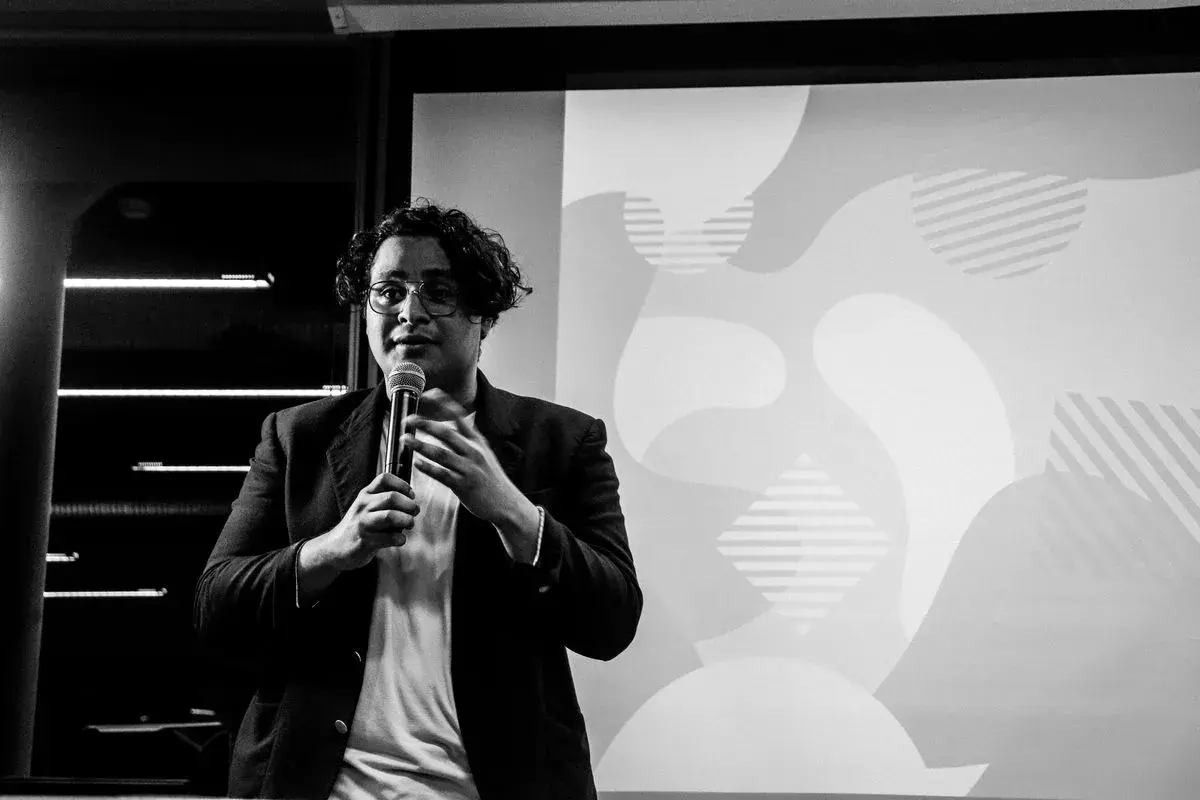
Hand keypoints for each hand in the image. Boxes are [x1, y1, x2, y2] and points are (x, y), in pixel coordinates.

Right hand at [319, 471, 419, 571]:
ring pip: (390, 516)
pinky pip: (389, 538)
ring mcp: (363, 523)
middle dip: (409, 505)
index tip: (411, 495)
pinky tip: (400, 540)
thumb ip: (384, 499)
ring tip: (409, 524)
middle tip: (415, 512)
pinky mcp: (365, 541)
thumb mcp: (366, 506)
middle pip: (392, 497)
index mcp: (366, 494)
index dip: (402, 484)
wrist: (335, 547)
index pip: (384, 478)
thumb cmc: (358, 525)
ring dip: (406, 520)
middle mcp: (363, 506)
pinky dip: (400, 539)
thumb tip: (411, 498)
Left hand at [403, 389, 528, 528]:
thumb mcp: (485, 455)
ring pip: (441, 453)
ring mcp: (469, 469)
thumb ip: (469, 443)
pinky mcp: (464, 485)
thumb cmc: (492, 480)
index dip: (445, 404)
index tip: (430, 393)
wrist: (507, 503)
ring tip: (405, 439)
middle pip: (447, 433)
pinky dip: (428, 468)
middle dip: (426, 424)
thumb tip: (452, 429)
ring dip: (420, 445)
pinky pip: (442, 474)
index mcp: (478, 442)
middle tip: (409, 419)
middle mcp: (474, 452)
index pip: (460, 417)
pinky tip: (416, 463)